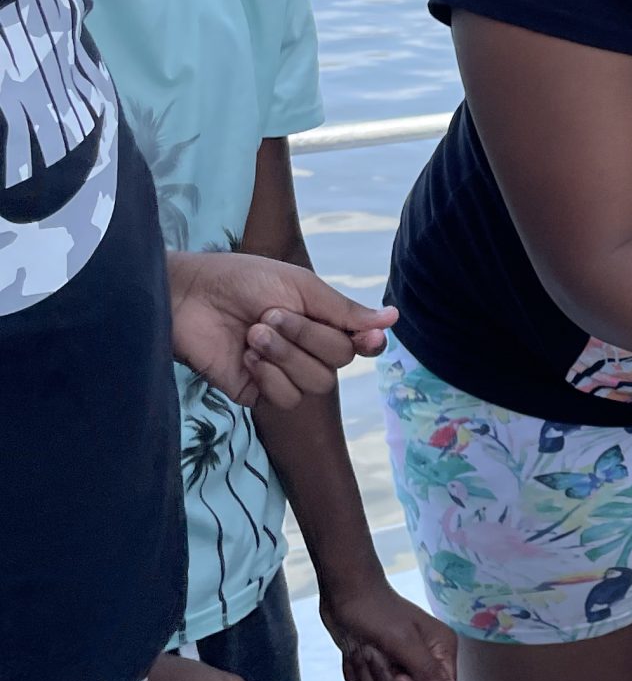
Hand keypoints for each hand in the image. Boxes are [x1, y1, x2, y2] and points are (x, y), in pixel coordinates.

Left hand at [168, 251, 395, 410]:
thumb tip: (393, 318)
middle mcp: (307, 349)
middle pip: (340, 361)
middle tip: (271, 315)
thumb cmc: (240, 281)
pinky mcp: (259, 393)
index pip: (361, 343)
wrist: (189, 297)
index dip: (368, 343)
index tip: (367, 339)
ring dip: (287, 356)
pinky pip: (288, 399)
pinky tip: (248, 357)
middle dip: (307, 336)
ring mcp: (284, 373)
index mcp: (321, 321)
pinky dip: (271, 376)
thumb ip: (344, 310)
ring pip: (318, 384)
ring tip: (254, 333)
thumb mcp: (299, 286)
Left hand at [321, 575, 459, 680]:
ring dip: (369, 677)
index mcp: (441, 650)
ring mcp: (400, 667)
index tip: (399, 675)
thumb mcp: (403, 641)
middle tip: (378, 654)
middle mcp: (424, 661)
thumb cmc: (376, 611)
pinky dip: (357, 677)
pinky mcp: (378, 671)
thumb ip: (428, 671)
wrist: (345, 595)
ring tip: (364, 650)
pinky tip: (355, 655)